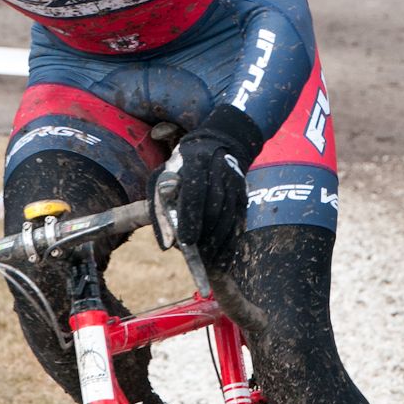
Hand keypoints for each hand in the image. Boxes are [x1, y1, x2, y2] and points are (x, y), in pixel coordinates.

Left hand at [148, 105, 263, 271]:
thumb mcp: (163, 177)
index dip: (190, 217)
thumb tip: (167, 244)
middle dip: (204, 234)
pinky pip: (238, 220)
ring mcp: (235, 181)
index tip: (185, 241)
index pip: (194, 191)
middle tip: (195, 256)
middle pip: (214, 208)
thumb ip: (159, 209)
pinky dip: (229, 240)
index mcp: (196, 160)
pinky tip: (221, 255)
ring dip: (218, 241)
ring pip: (228, 216)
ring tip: (207, 260)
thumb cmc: (182, 166)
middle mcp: (219, 169)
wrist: (220, 143)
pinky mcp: (244, 193)